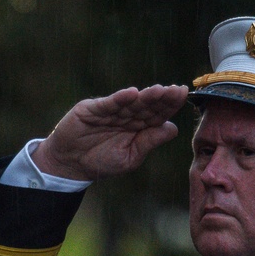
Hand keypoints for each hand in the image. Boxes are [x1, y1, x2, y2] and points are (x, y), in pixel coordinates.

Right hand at [31, 84, 188, 180]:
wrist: (71, 164)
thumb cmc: (102, 161)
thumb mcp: (130, 156)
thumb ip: (149, 141)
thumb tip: (173, 128)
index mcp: (139, 127)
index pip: (158, 114)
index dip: (170, 104)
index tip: (183, 94)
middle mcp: (127, 116)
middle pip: (147, 105)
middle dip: (162, 98)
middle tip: (176, 90)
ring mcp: (110, 111)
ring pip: (130, 103)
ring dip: (144, 97)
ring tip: (158, 91)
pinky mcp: (92, 109)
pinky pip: (108, 104)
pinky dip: (119, 99)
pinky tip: (131, 94)